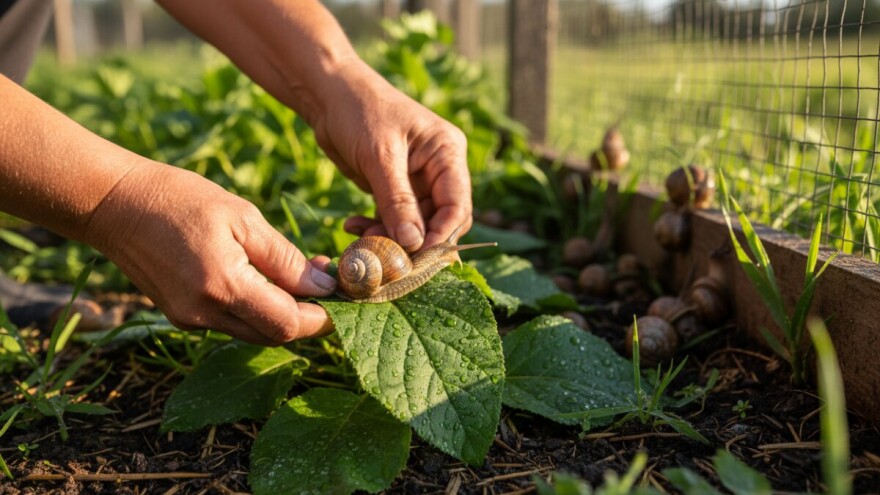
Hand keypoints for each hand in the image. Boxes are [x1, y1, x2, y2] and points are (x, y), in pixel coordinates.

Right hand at [84, 161, 336, 344]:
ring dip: (282, 313)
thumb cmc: (181, 199)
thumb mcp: (243, 217)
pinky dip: (256, 309)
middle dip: (307, 316)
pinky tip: (266, 280)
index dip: (321, 317)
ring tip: (302, 276)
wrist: (114, 204)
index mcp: (223, 287)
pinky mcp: (182, 316)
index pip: (287, 324)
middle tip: (327, 283)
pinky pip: (232, 323)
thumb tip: (324, 287)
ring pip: (254, 332)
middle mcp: (205, 314)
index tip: (342, 297)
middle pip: (273, 335)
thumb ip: (285, 259)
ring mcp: (191, 320)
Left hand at [309, 60, 472, 251]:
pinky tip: (352, 227)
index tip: (415, 258)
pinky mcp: (395, 189)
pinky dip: (375, 229)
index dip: (440, 235)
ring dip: (389, 239)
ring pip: (414, 227)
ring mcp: (417, 181)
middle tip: (387, 259)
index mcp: (448, 154)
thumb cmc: (358, 111)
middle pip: (440, 221)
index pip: (458, 206)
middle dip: (415, 243)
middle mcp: (439, 170)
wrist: (327, 94)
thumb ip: (398, 201)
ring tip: (361, 241)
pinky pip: (393, 221)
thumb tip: (414, 244)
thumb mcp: (379, 157)